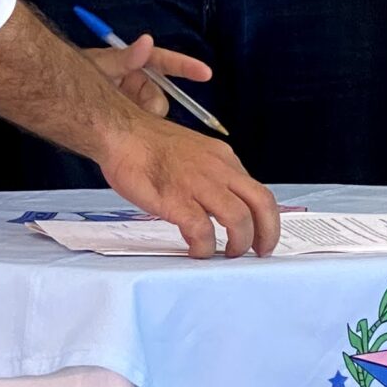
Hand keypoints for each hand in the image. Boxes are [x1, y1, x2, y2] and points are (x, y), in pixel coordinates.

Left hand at [85, 32, 212, 119]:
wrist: (62, 96)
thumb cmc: (80, 72)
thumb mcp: (101, 64)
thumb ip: (125, 57)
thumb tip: (147, 40)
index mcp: (137, 64)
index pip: (166, 62)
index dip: (187, 67)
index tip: (206, 74)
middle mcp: (139, 82)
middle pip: (159, 97)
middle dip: (152, 106)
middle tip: (138, 110)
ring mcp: (134, 101)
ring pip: (152, 115)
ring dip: (141, 119)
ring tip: (119, 116)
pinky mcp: (129, 117)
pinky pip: (143, 125)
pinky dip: (137, 129)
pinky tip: (122, 129)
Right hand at [95, 111, 280, 258]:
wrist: (120, 133)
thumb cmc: (146, 143)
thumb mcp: (192, 152)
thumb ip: (207, 175)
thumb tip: (214, 203)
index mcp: (222, 158)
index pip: (258, 190)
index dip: (266, 217)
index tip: (261, 233)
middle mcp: (217, 169)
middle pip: (261, 203)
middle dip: (267, 233)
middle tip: (259, 251)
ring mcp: (198, 184)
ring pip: (239, 219)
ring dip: (239, 243)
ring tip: (227, 254)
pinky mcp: (177, 200)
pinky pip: (203, 232)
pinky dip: (204, 247)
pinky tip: (196, 251)